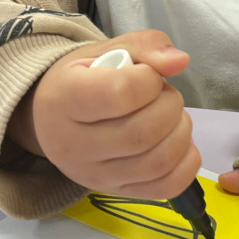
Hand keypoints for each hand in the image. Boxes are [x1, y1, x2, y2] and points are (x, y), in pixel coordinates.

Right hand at [9, 31, 199, 199]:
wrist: (53, 117)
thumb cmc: (82, 79)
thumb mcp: (106, 49)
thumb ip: (144, 46)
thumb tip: (180, 61)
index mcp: (65, 99)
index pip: (120, 94)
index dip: (148, 80)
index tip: (146, 74)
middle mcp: (74, 145)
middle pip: (143, 132)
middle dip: (170, 105)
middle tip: (162, 94)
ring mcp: (95, 176)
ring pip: (158, 161)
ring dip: (181, 131)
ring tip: (170, 116)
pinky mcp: (116, 192)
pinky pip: (166, 187)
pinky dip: (186, 162)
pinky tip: (177, 141)